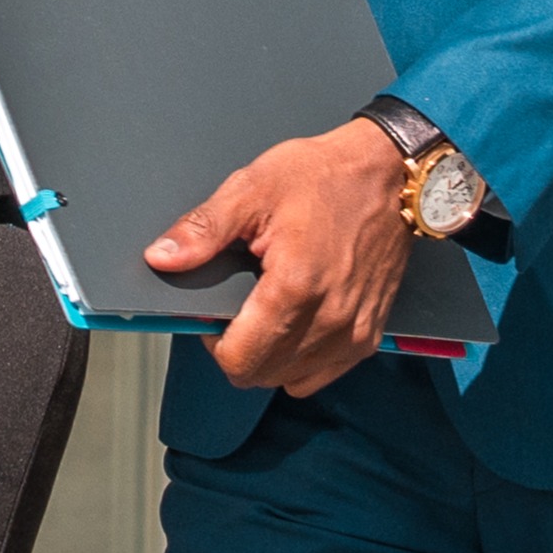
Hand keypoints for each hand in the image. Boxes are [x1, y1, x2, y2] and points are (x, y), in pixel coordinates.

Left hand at [147, 117, 415, 398]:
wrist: (391, 173)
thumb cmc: (326, 176)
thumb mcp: (252, 189)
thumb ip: (203, 230)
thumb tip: (161, 258)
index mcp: (295, 289)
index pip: (240, 361)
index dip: (214, 343)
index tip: (215, 316)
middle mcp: (331, 320)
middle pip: (262, 375)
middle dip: (239, 351)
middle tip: (238, 309)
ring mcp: (355, 331)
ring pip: (293, 379)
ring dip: (271, 357)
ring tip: (268, 313)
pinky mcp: (371, 333)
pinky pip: (325, 372)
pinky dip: (303, 359)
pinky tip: (297, 323)